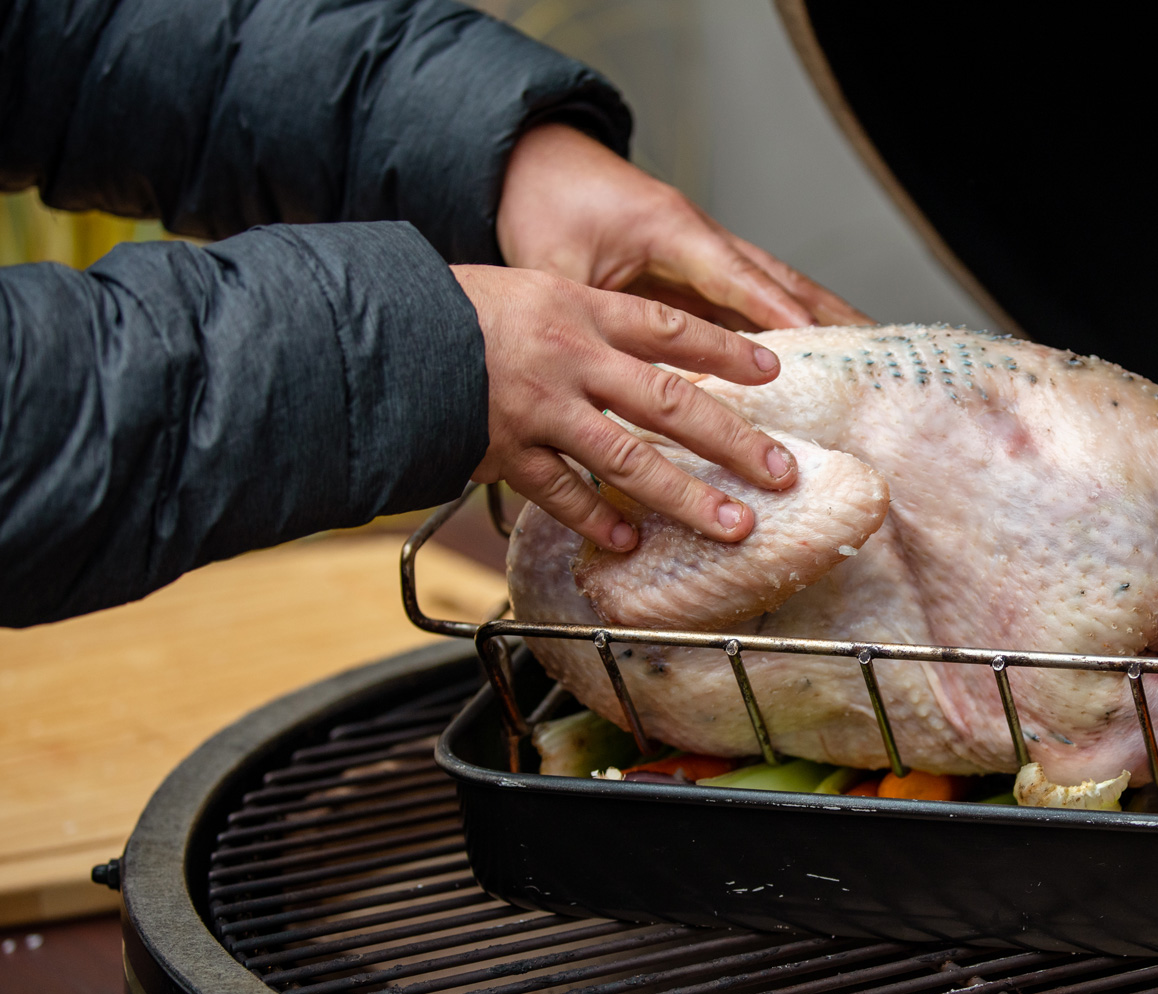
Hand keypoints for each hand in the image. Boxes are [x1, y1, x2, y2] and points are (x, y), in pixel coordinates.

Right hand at [455, 264, 796, 549]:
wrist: (375, 329)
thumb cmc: (451, 308)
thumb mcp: (527, 289)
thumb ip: (585, 324)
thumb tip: (645, 355)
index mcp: (579, 309)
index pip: (670, 328)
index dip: (726, 349)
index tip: (773, 370)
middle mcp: (570, 358)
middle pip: (671, 403)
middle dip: (735, 441)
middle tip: (782, 471)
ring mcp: (541, 409)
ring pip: (629, 459)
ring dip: (686, 498)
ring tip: (733, 525)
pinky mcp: (505, 450)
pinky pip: (562, 492)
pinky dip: (596, 518)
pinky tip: (628, 540)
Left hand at [497, 123, 870, 329]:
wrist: (535, 162)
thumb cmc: (542, 204)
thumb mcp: (553, 265)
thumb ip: (587, 319)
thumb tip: (607, 384)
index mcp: (671, 229)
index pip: (734, 276)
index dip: (775, 310)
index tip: (815, 342)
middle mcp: (699, 237)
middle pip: (777, 277)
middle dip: (827, 311)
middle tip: (876, 345)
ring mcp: (702, 253)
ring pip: (772, 286)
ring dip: (819, 316)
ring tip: (866, 349)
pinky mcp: (694, 269)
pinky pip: (747, 300)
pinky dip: (783, 325)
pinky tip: (809, 354)